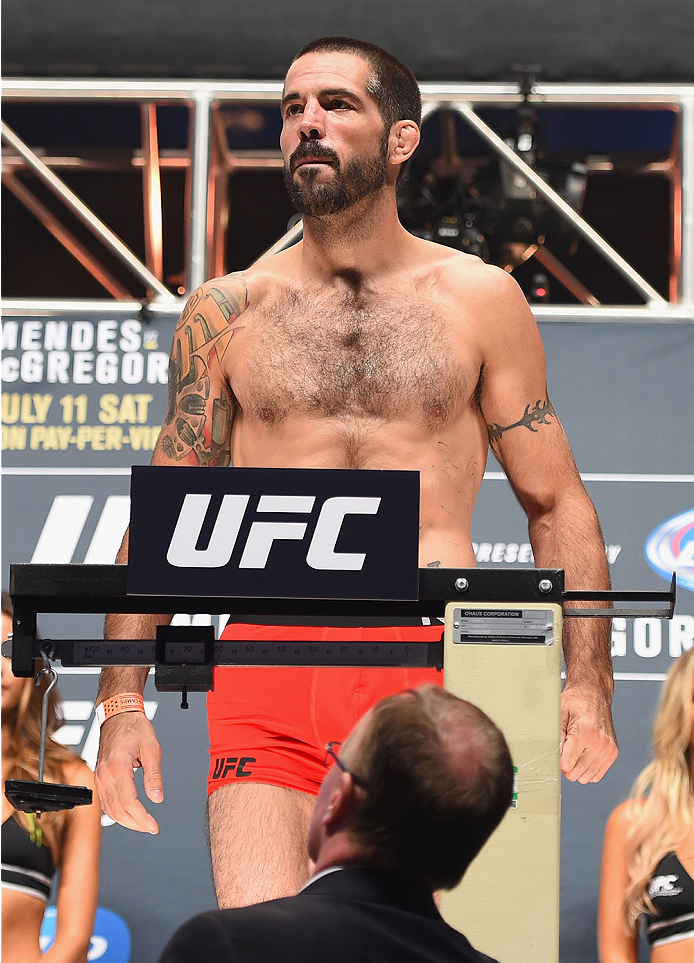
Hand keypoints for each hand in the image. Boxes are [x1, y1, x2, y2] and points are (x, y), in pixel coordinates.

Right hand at [95, 711, 162, 832]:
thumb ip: (154, 776)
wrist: (118, 715)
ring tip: (143, 823)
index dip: (142, 818)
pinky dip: (117, 812)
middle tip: (151, 827)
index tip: (153, 826)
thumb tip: (157, 799)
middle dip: (135, 823)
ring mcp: (99, 777)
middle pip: (117, 811)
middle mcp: (104, 775)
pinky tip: (130, 813)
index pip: (128, 803)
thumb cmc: (135, 728)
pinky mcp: (99, 777)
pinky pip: (105, 802)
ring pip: (109, 810)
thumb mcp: (151, 750)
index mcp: (117, 768)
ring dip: (126, 821)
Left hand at [560, 682, 617, 782]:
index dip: (557, 760)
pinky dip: (587, 768)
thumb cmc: (575, 701)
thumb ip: (556, 739)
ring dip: (577, 768)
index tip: (556, 750)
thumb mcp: (559, 715)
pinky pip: (596, 775)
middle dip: (566, 765)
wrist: (594, 693)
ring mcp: (608, 750)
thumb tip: (552, 758)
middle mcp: (600, 744)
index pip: (566, 765)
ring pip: (586, 778)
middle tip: (565, 748)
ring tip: (575, 749)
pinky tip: (583, 753)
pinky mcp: (613, 753)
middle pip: (575, 774)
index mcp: (585, 733)